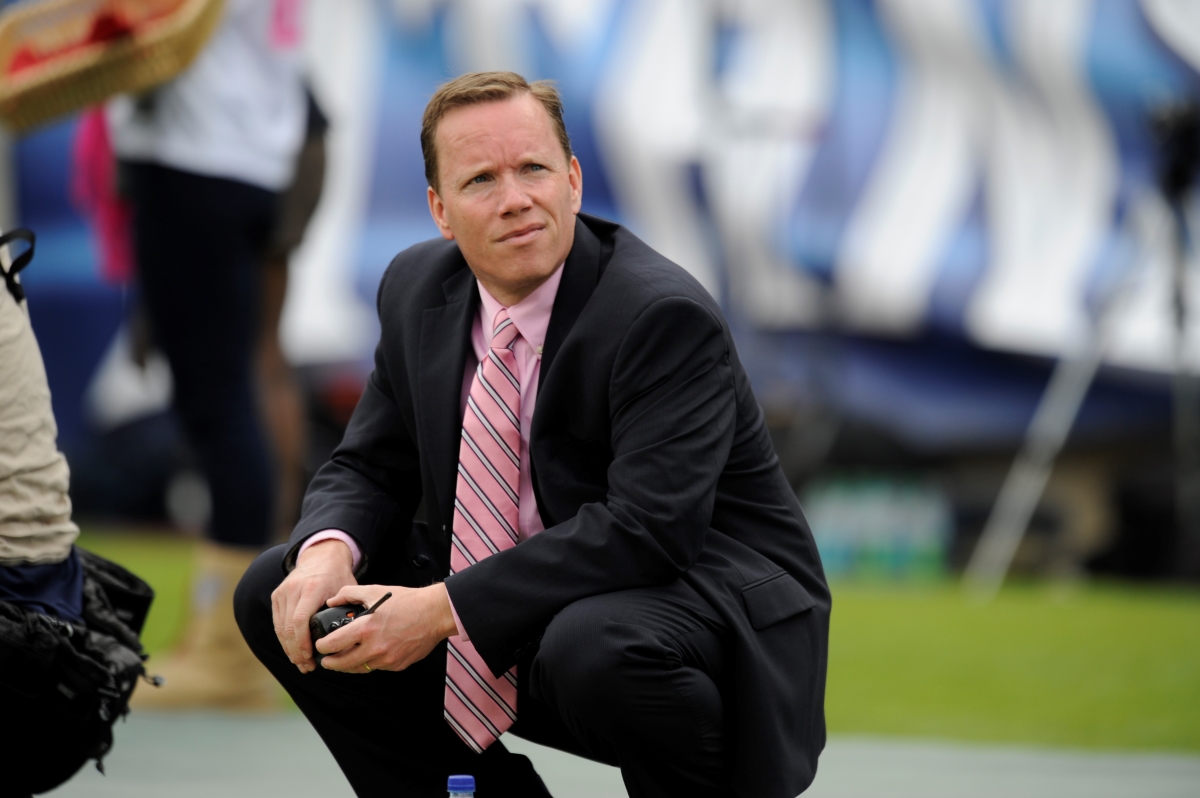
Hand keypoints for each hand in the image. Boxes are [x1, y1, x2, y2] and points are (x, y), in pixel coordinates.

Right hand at [272, 539, 356, 672]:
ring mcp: (282, 592)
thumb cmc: (337, 575)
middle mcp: (294, 589)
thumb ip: (345, 608)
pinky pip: (278, 622)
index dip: (303, 643)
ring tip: (301, 663)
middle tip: (306, 666)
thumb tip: (347, 635)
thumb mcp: (346, 588)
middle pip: (289, 628)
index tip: (310, 657)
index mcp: (312, 587)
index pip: (300, 620)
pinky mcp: (277, 596)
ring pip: (280, 628)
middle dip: (296, 651)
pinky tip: (293, 650)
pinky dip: (284, 639)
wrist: (321, 556)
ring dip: (289, 648)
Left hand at [316, 583, 457, 673]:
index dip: (321, 646)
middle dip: (329, 663)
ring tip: (343, 659)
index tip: (320, 645)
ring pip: (358, 669)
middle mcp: (374, 647)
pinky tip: (368, 654)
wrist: (434, 614)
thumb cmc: (406, 601)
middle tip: (326, 659)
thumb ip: (349, 594)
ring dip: (347, 666)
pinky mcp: (396, 665)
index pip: (332, 645)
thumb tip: (332, 601)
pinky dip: (369, 662)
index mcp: (365, 628)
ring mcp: (386, 659)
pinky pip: (376, 668)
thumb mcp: (375, 591)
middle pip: (341, 664)